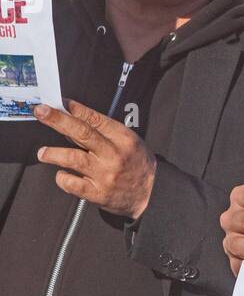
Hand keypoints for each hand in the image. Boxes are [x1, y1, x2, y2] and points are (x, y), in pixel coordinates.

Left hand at [34, 99, 156, 219]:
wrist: (151, 193)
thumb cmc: (136, 164)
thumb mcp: (128, 141)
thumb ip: (103, 132)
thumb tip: (71, 121)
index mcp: (123, 139)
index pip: (96, 119)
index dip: (75, 109)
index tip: (60, 102)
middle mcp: (113, 155)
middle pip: (82, 133)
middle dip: (58, 120)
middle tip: (41, 112)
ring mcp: (105, 175)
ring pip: (73, 159)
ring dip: (54, 153)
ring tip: (43, 153)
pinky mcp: (98, 193)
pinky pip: (73, 184)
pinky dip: (63, 178)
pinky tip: (62, 174)